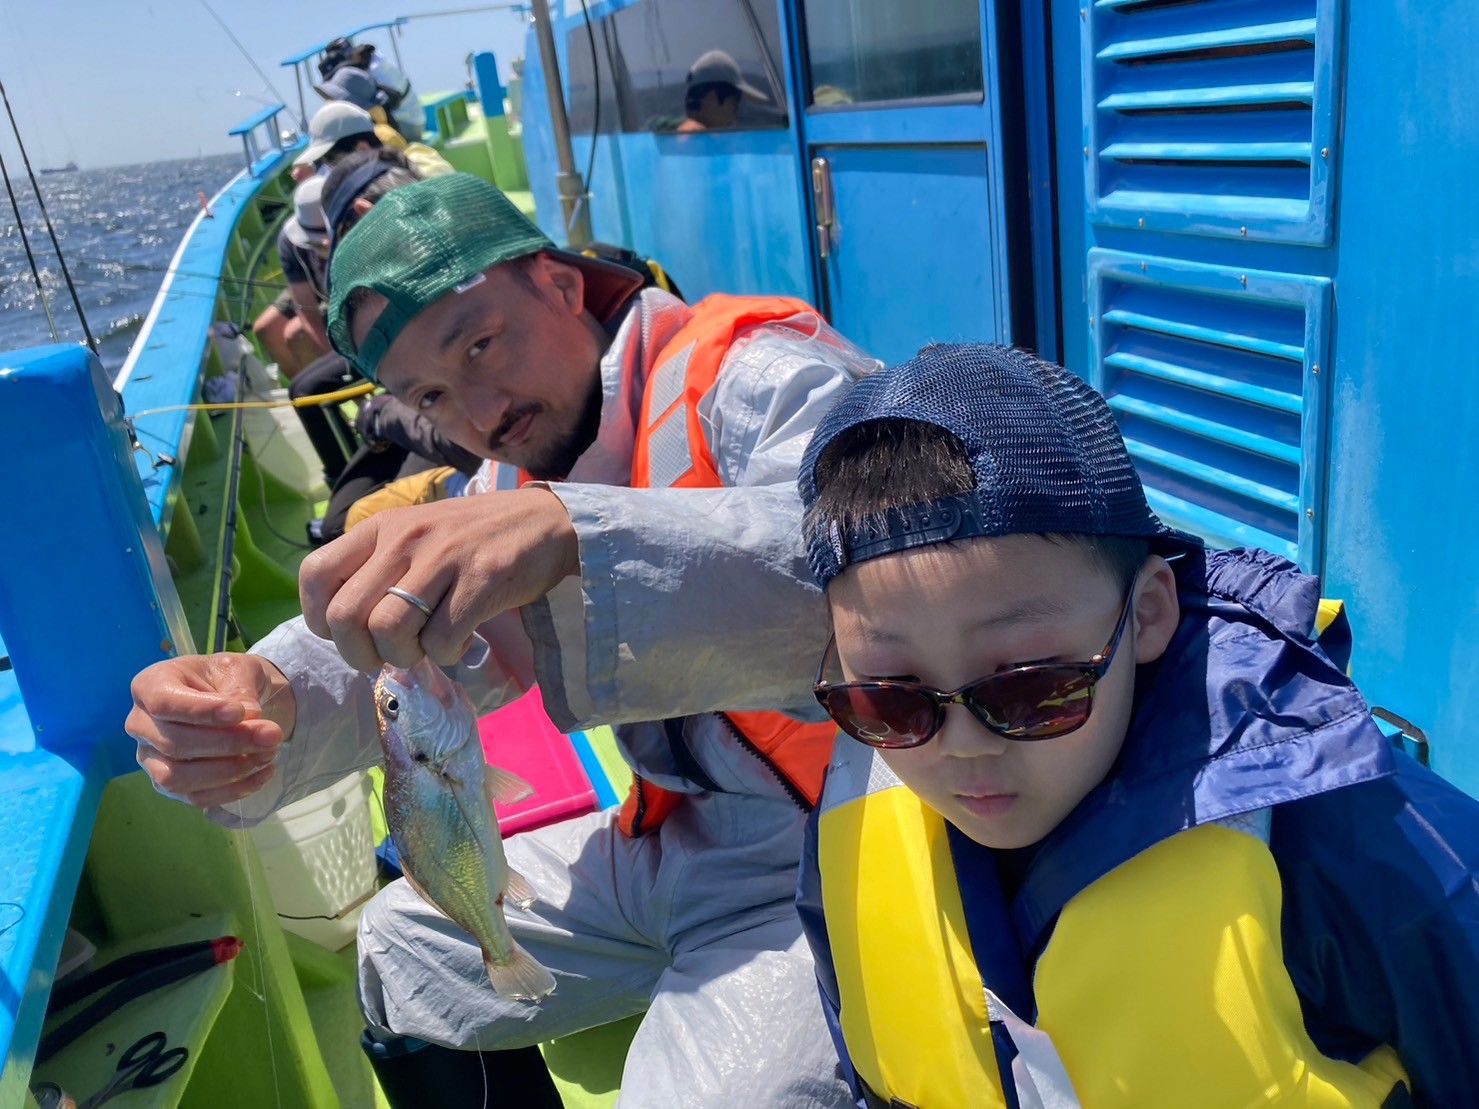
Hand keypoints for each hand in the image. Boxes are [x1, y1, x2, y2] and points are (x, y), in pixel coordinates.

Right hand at [126, 653, 295, 808]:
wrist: (235, 702)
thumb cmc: (227, 678)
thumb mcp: (238, 670)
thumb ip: (240, 691)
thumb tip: (250, 718)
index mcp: (150, 685)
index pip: (164, 703)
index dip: (201, 711)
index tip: (240, 713)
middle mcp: (141, 724)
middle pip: (175, 743)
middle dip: (228, 743)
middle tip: (271, 735)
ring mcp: (150, 758)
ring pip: (178, 777)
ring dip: (229, 771)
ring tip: (268, 755)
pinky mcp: (168, 784)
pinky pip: (194, 797)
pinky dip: (232, 790)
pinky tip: (263, 774)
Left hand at [299, 485, 578, 671]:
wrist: (546, 524)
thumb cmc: (475, 538)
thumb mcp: (417, 536)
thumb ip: (381, 568)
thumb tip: (348, 629)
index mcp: (381, 526)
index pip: (315, 574)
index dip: (321, 619)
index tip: (349, 634)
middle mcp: (405, 538)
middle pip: (346, 616)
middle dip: (360, 654)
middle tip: (387, 656)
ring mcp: (444, 558)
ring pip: (388, 631)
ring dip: (403, 658)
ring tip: (426, 650)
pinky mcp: (481, 581)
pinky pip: (441, 641)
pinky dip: (446, 655)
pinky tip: (462, 641)